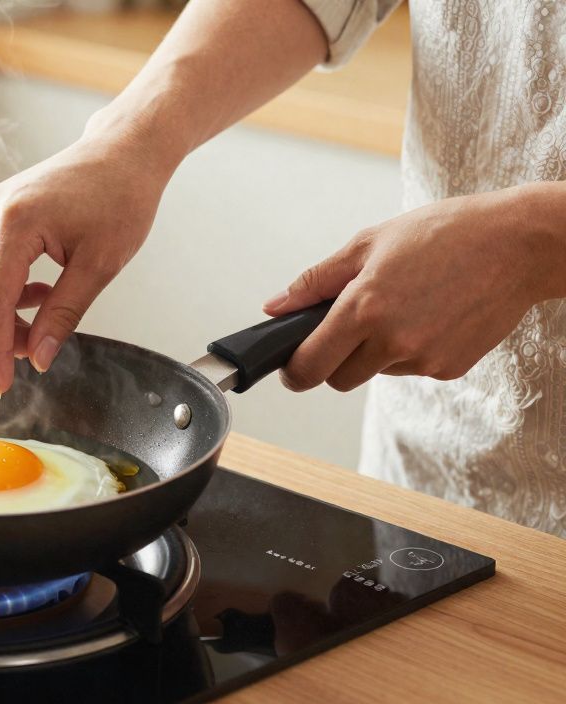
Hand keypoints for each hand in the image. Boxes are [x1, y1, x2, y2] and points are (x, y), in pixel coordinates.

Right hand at [0, 130, 173, 395]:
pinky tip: (41, 293)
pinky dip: (5, 290)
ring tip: (45, 317)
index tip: (3, 385)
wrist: (124, 153)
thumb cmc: (121, 199)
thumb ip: (64, 314)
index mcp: (16, 222)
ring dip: (2, 312)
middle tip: (32, 354)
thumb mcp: (100, 265)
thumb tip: (39, 359)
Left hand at [265, 186, 564, 391]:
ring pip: (376, 372)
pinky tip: (429, 315)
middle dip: (332, 361)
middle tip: (344, 330)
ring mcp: (424, 359)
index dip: (293, 371)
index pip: (310, 365)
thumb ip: (316, 281)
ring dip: (375, 352)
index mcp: (365, 308)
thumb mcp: (369, 244)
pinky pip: (411, 369)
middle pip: (338, 379)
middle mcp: (393, 340)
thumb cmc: (445, 234)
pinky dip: (409, 350)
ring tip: (402, 306)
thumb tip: (276, 306)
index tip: (290, 366)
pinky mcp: (450, 368)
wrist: (518, 244)